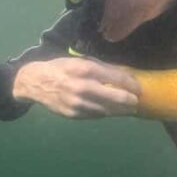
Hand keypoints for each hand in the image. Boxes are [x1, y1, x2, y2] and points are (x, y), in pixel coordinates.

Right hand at [13, 57, 138, 118]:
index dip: (132, 85)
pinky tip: (110, 110)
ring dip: (120, 110)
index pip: (118, 79)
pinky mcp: (74, 114)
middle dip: (130, 101)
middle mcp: (84, 87)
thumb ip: (103, 68)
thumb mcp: (82, 61)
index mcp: (87, 69)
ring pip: (108, 110)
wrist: (37, 82)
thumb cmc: (62, 68)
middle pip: (117, 98)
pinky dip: (105, 112)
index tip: (139, 88)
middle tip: (136, 101)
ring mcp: (79, 103)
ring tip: (127, 108)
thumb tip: (125, 74)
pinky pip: (96, 115)